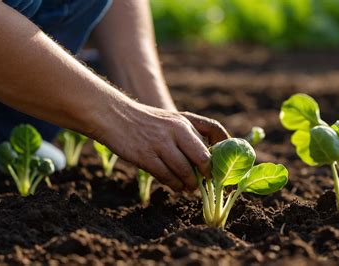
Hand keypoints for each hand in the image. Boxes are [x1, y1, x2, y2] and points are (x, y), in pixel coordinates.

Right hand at [95, 100, 228, 190]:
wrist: (114, 116)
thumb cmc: (146, 122)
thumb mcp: (170, 120)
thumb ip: (188, 135)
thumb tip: (206, 160)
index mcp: (184, 119)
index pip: (214, 130)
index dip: (224, 146)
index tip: (222, 160)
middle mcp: (176, 130)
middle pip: (203, 158)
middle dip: (207, 174)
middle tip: (207, 182)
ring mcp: (161, 144)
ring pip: (186, 172)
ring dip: (190, 184)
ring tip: (190, 188)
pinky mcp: (146, 157)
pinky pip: (167, 177)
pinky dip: (175, 185)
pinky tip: (177, 187)